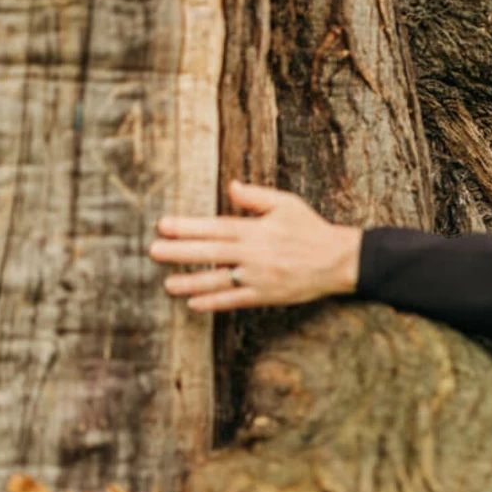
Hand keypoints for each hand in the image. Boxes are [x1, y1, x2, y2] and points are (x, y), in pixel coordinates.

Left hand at [148, 181, 362, 311]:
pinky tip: (194, 304)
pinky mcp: (267, 295)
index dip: (187, 227)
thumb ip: (256, 196)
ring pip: (219, 280)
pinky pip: (236, 300)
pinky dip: (215, 303)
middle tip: (153, 252)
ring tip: (167, 284)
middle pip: (210, 253)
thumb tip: (231, 187)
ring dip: (191, 282)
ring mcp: (259, 277)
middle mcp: (254, 253)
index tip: (163, 225)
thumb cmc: (311, 229)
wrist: (339, 260)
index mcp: (256, 229)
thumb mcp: (287, 204)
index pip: (215, 227)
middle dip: (180, 253)